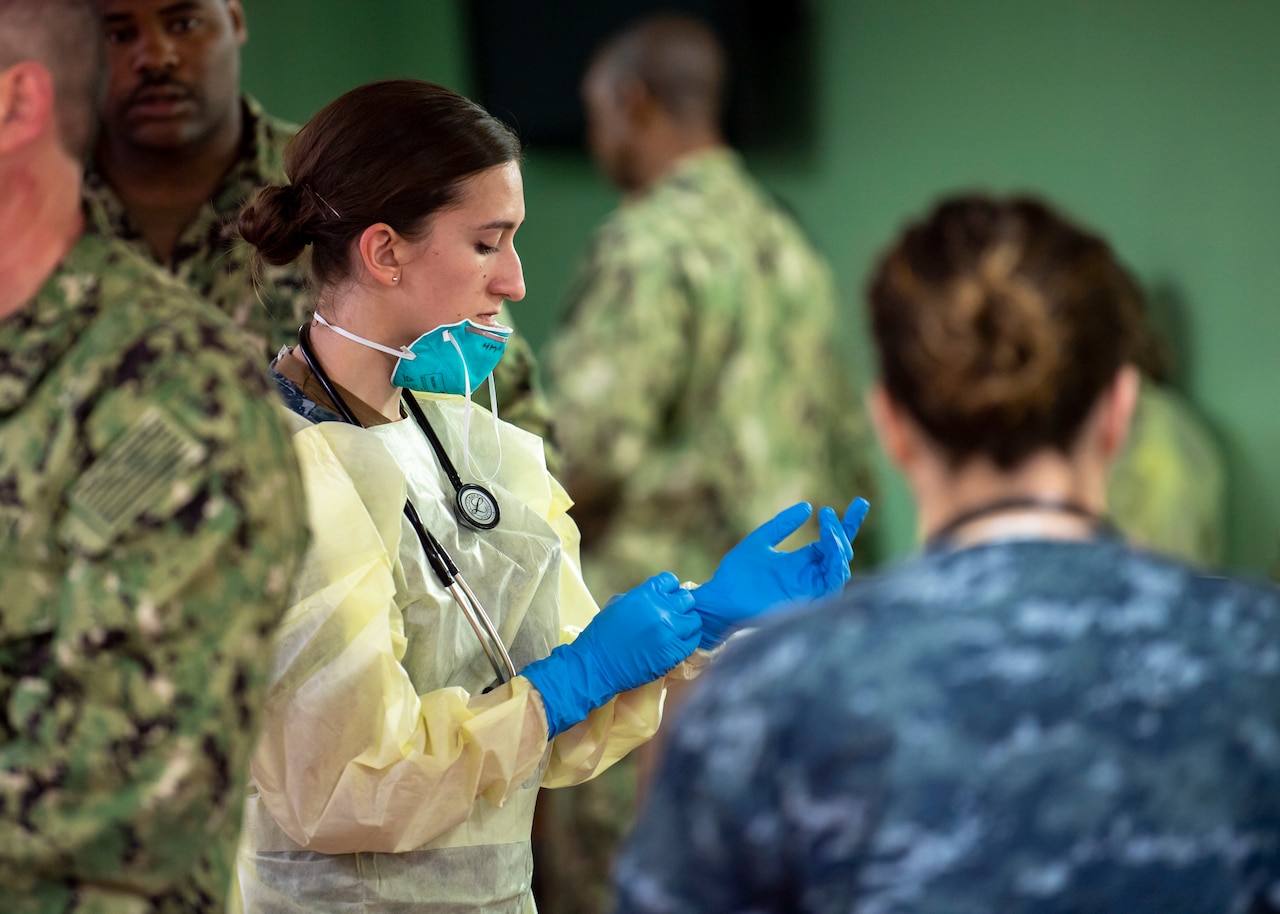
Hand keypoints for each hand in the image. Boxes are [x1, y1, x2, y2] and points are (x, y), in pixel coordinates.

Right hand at [520, 572, 700, 737]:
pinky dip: (688, 640)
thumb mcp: (618, 604)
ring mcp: (669, 632)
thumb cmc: (603, 634)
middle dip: (681, 605)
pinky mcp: (673, 652)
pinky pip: (692, 641)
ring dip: (687, 623)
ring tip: (677, 631)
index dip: (668, 589)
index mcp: (645, 594)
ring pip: (694, 620)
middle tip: (673, 615)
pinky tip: (679, 643)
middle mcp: (661, 609)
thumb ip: (641, 596)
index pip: (670, 581)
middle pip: (687, 599)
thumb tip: (657, 596)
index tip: (665, 598)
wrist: (596, 664)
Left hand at [692, 498, 869, 648]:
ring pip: (840, 569)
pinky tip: (831, 552)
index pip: (833, 541)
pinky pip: (831, 587)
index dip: (848, 523)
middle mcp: (810, 576)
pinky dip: (836, 569)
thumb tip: (808, 506)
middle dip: (843, 532)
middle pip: (841, 554)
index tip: (860, 502)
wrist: (721, 599)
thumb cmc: (736, 575)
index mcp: (801, 562)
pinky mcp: (806, 604)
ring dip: (839, 548)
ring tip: (829, 529)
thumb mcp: (760, 541)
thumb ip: (782, 525)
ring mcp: (809, 590)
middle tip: (829, 515)